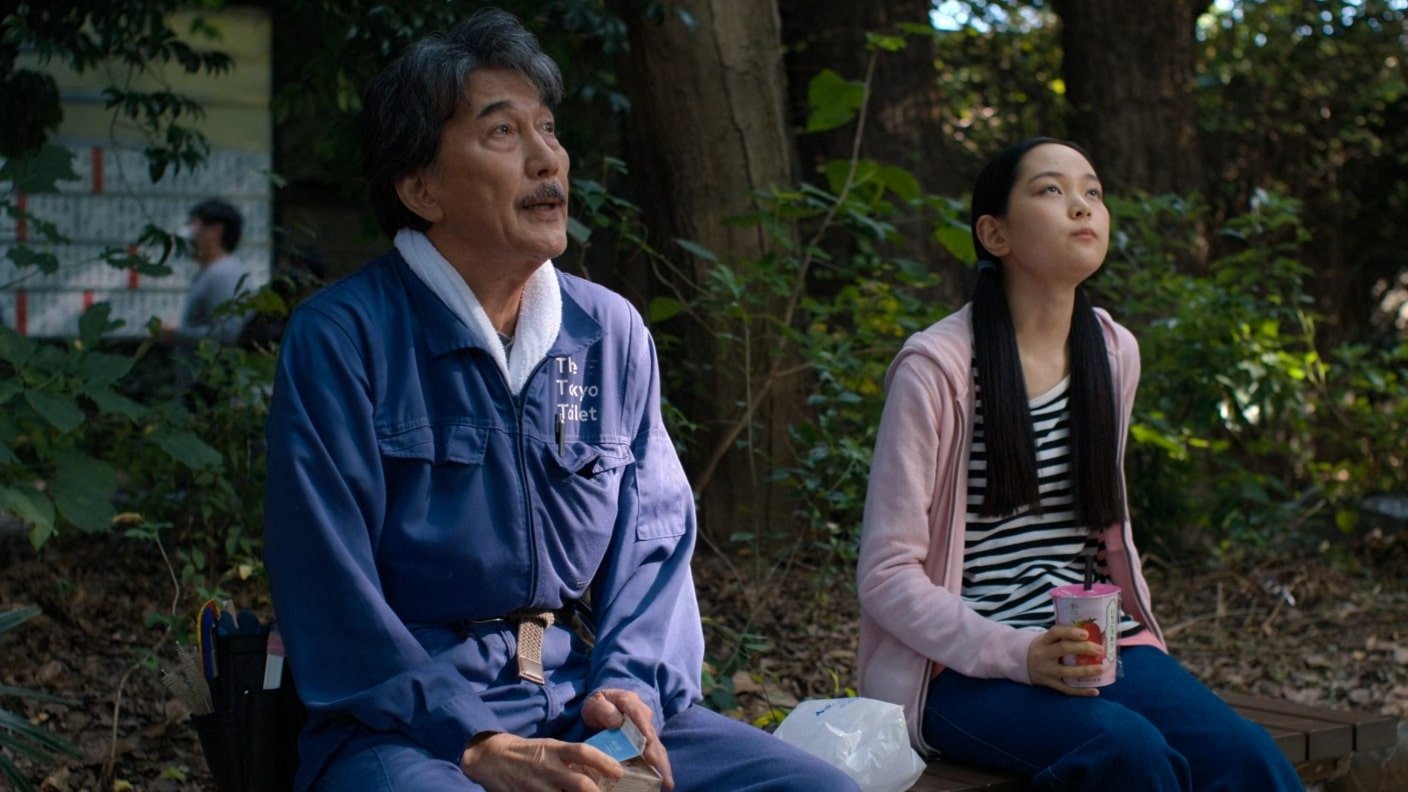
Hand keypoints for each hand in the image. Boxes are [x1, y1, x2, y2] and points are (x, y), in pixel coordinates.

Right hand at [460, 732, 620, 790]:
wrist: (492, 758)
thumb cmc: (527, 752)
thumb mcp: (549, 747)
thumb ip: (570, 759)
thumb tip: (598, 770)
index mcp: (554, 749)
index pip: (583, 752)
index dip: (603, 761)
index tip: (619, 771)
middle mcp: (548, 768)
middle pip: (579, 783)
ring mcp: (537, 786)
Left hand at [582, 688, 674, 789]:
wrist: (603, 705)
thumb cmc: (598, 705)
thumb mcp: (595, 704)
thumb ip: (604, 710)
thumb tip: (617, 723)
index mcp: (630, 702)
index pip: (639, 717)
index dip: (646, 733)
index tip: (650, 749)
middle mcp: (643, 714)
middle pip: (652, 735)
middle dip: (658, 756)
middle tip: (662, 773)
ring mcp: (646, 727)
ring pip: (657, 746)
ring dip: (662, 764)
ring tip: (667, 783)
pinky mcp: (647, 738)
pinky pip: (654, 752)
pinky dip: (659, 765)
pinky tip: (662, 780)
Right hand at [1026, 625, 1104, 695]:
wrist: (1021, 662)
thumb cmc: (1043, 648)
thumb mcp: (1047, 639)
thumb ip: (1065, 637)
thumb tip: (1096, 635)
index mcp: (1044, 641)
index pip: (1055, 632)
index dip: (1071, 632)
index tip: (1086, 634)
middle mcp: (1043, 654)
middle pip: (1063, 649)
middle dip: (1083, 648)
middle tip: (1100, 650)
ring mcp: (1046, 670)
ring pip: (1066, 671)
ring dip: (1086, 671)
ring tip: (1101, 668)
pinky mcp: (1049, 683)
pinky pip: (1066, 689)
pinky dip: (1081, 691)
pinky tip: (1095, 691)